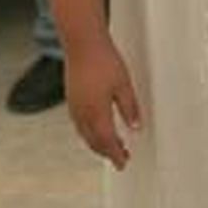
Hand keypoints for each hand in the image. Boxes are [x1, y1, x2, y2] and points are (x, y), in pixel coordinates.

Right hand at [65, 36, 141, 169]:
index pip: (107, 142)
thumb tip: (135, 127)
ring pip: (85, 134)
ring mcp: (74, 107)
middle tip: (121, 157)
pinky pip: (80, 125)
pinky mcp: (71, 99)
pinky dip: (89, 133)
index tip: (124, 163)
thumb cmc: (104, 61)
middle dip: (108, 152)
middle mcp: (82, 114)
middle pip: (94, 142)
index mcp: (97, 113)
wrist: (82, 44)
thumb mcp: (124, 85)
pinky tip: (96, 129)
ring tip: (112, 146)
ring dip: (98, 143)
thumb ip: (130, 108)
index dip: (116, 154)